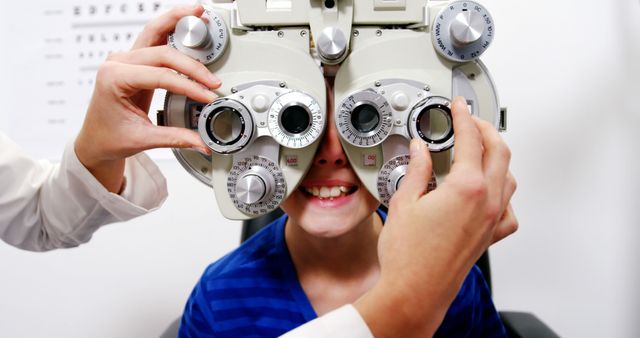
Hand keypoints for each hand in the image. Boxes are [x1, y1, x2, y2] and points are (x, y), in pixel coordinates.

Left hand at [75, 5, 218, 192]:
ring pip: (155, 31)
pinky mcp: (135, 59)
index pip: (160, 76)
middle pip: (162, 52)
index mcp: (114, 79)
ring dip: (177, 20)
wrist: (96, 139)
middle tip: (212, 80)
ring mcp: (125, 58)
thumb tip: (201, 141)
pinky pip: (155, 37)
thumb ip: (176, 137)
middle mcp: (117, 63)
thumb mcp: (143, 139)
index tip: (206, 96)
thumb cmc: (109, 136)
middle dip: (191, 65)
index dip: (187, 86)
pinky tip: (186, 20)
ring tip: (198, 13)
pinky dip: (172, 27)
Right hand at [355, 96, 517, 336]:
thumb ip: (417, 169)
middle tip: (470, 120)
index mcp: (466, 188)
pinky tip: (490, 192)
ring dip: (497, 157)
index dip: (463, 117)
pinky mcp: (489, 237)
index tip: (459, 107)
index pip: (470, 139)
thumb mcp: (405, 201)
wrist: (415, 291)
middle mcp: (487, 202)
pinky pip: (509, 209)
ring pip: (509, 177)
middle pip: (499, 151)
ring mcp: (492, 220)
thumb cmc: (408, 255)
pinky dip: (503, 193)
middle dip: (486, 130)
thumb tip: (420, 150)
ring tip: (479, 149)